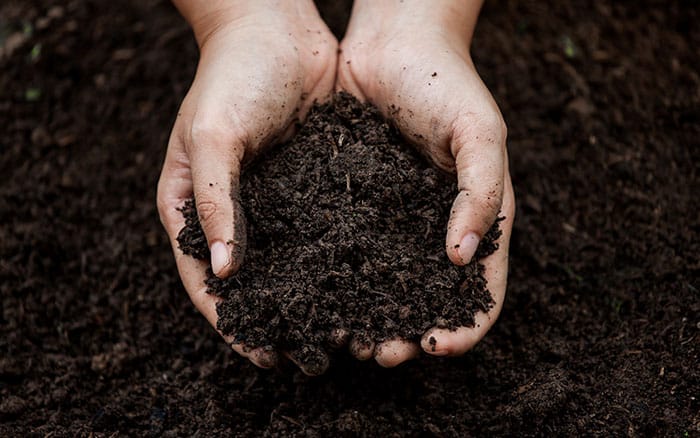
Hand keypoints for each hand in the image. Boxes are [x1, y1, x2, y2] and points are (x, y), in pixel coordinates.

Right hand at [157, 0, 336, 373]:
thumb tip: (226, 272)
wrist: (277, 28)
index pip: (204, 279)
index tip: (260, 354)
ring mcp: (272, 200)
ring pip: (289, 261)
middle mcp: (231, 210)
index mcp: (190, 205)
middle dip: (274, 318)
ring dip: (310, 296)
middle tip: (305, 355)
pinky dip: (335, 259)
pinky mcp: (309, 185)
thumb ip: (215, 202)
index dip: (230, 321)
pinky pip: (320, 231)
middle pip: (249, 279)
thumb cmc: (232, 75)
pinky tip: (361, 282)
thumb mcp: (213, 136)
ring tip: (339, 330)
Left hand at [337, 0, 514, 366]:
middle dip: (409, 333)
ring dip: (370, 316)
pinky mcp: (355, 205)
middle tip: (381, 354)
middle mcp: (434, 227)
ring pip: (384, 283)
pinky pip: (348, 249)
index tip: (436, 346)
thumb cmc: (447, 82)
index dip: (465, 325)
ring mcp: (393, 219)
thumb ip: (481, 194)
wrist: (393, 41)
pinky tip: (317, 296)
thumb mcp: (481, 134)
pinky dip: (338, 279)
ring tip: (346, 338)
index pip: (481, 289)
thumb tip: (462, 260)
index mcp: (476, 218)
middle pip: (428, 298)